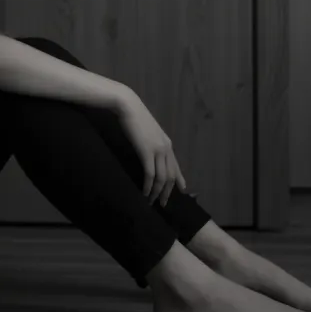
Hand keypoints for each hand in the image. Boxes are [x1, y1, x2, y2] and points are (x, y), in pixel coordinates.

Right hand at [116, 91, 187, 207]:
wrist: (128, 106)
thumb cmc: (135, 118)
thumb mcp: (148, 132)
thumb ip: (152, 143)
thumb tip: (150, 153)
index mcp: (167, 144)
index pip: (176, 166)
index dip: (179, 180)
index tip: (182, 190)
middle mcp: (166, 148)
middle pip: (171, 175)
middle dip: (168, 192)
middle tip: (163, 204)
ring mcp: (158, 150)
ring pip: (162, 178)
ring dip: (157, 193)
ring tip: (151, 202)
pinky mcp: (147, 152)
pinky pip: (150, 175)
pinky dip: (148, 187)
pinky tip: (145, 193)